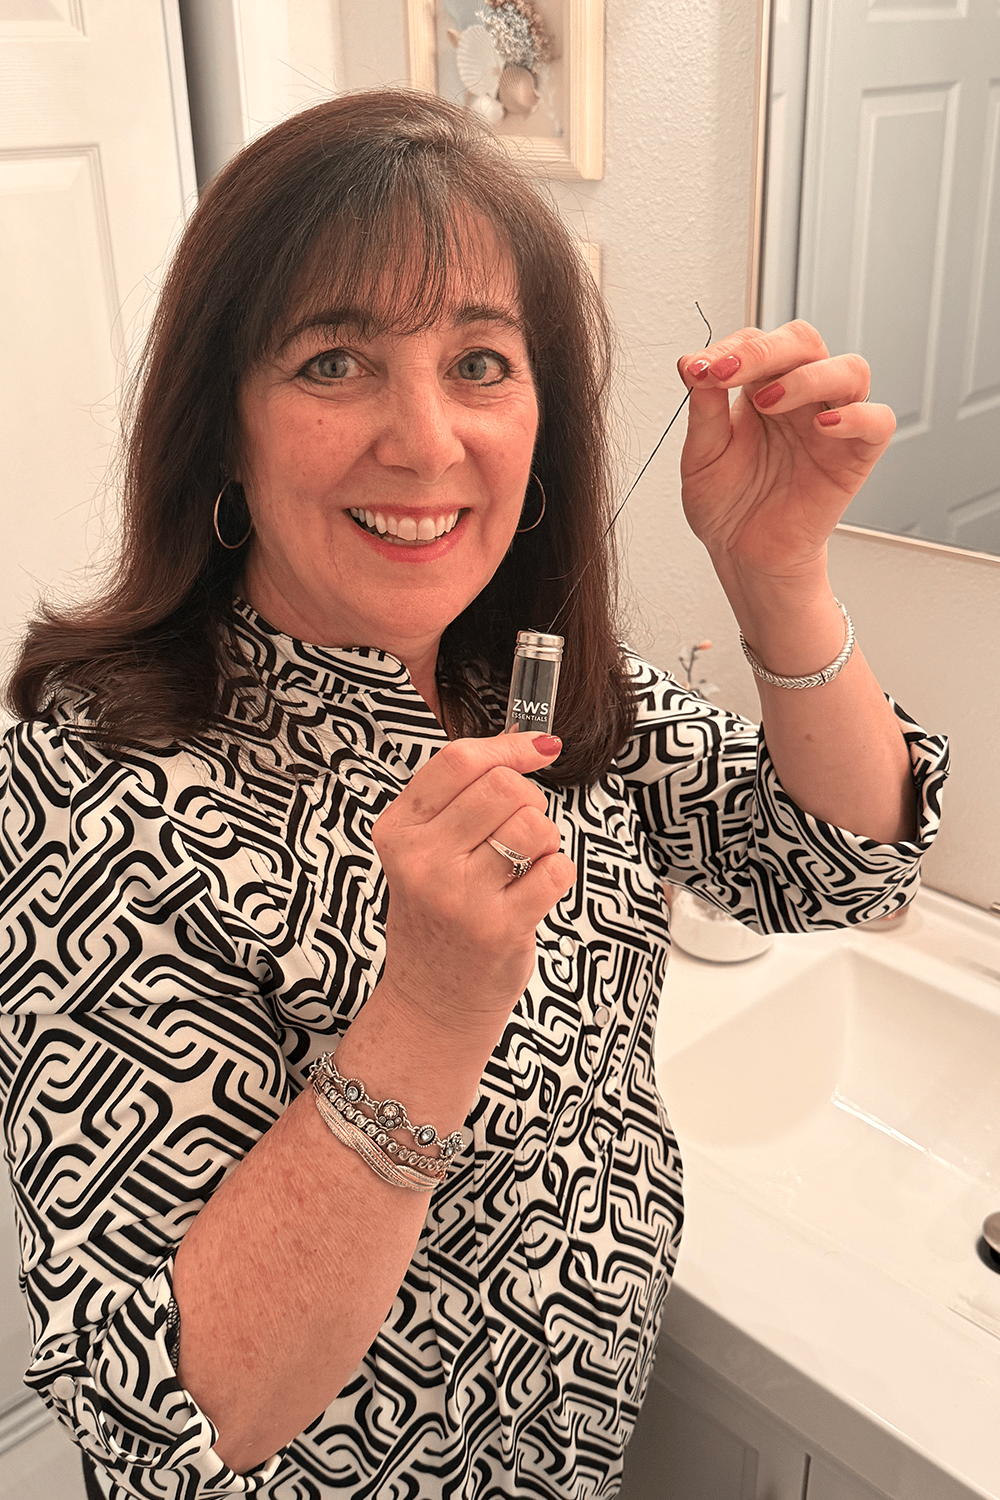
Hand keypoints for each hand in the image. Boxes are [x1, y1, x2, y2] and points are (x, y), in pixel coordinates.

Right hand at [371, 732, 574, 1034]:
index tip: (538, 748)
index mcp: (399, 831)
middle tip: (521, 828)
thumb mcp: (423, 851)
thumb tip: (531, 742)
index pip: (458, 761)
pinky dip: (557, 874)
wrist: (431, 1001)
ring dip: (544, 839)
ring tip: (524, 864)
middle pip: (503, 787)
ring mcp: (461, 897)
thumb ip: (462, 797)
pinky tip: (533, 891)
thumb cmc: (437, 916)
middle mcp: (423, 861)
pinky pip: (556, 869)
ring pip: (533, 825)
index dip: (509, 746)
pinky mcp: (500, 927)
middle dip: (530, 799)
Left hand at [677, 320, 894, 589]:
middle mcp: (801, 397)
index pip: (757, 343)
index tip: (696, 370)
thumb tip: (692, 363)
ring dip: (808, 376)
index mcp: (762, 388)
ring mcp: (832, 423)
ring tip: (766, 403)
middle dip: (765, 350)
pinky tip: (823, 425)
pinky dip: (857, 415)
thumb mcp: (701, 455)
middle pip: (804, 342)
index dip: (730, 349)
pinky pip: (878, 421)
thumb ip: (703, 410)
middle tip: (727, 372)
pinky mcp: (855, 456)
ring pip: (849, 369)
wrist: (743, 555)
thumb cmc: (726, 505)